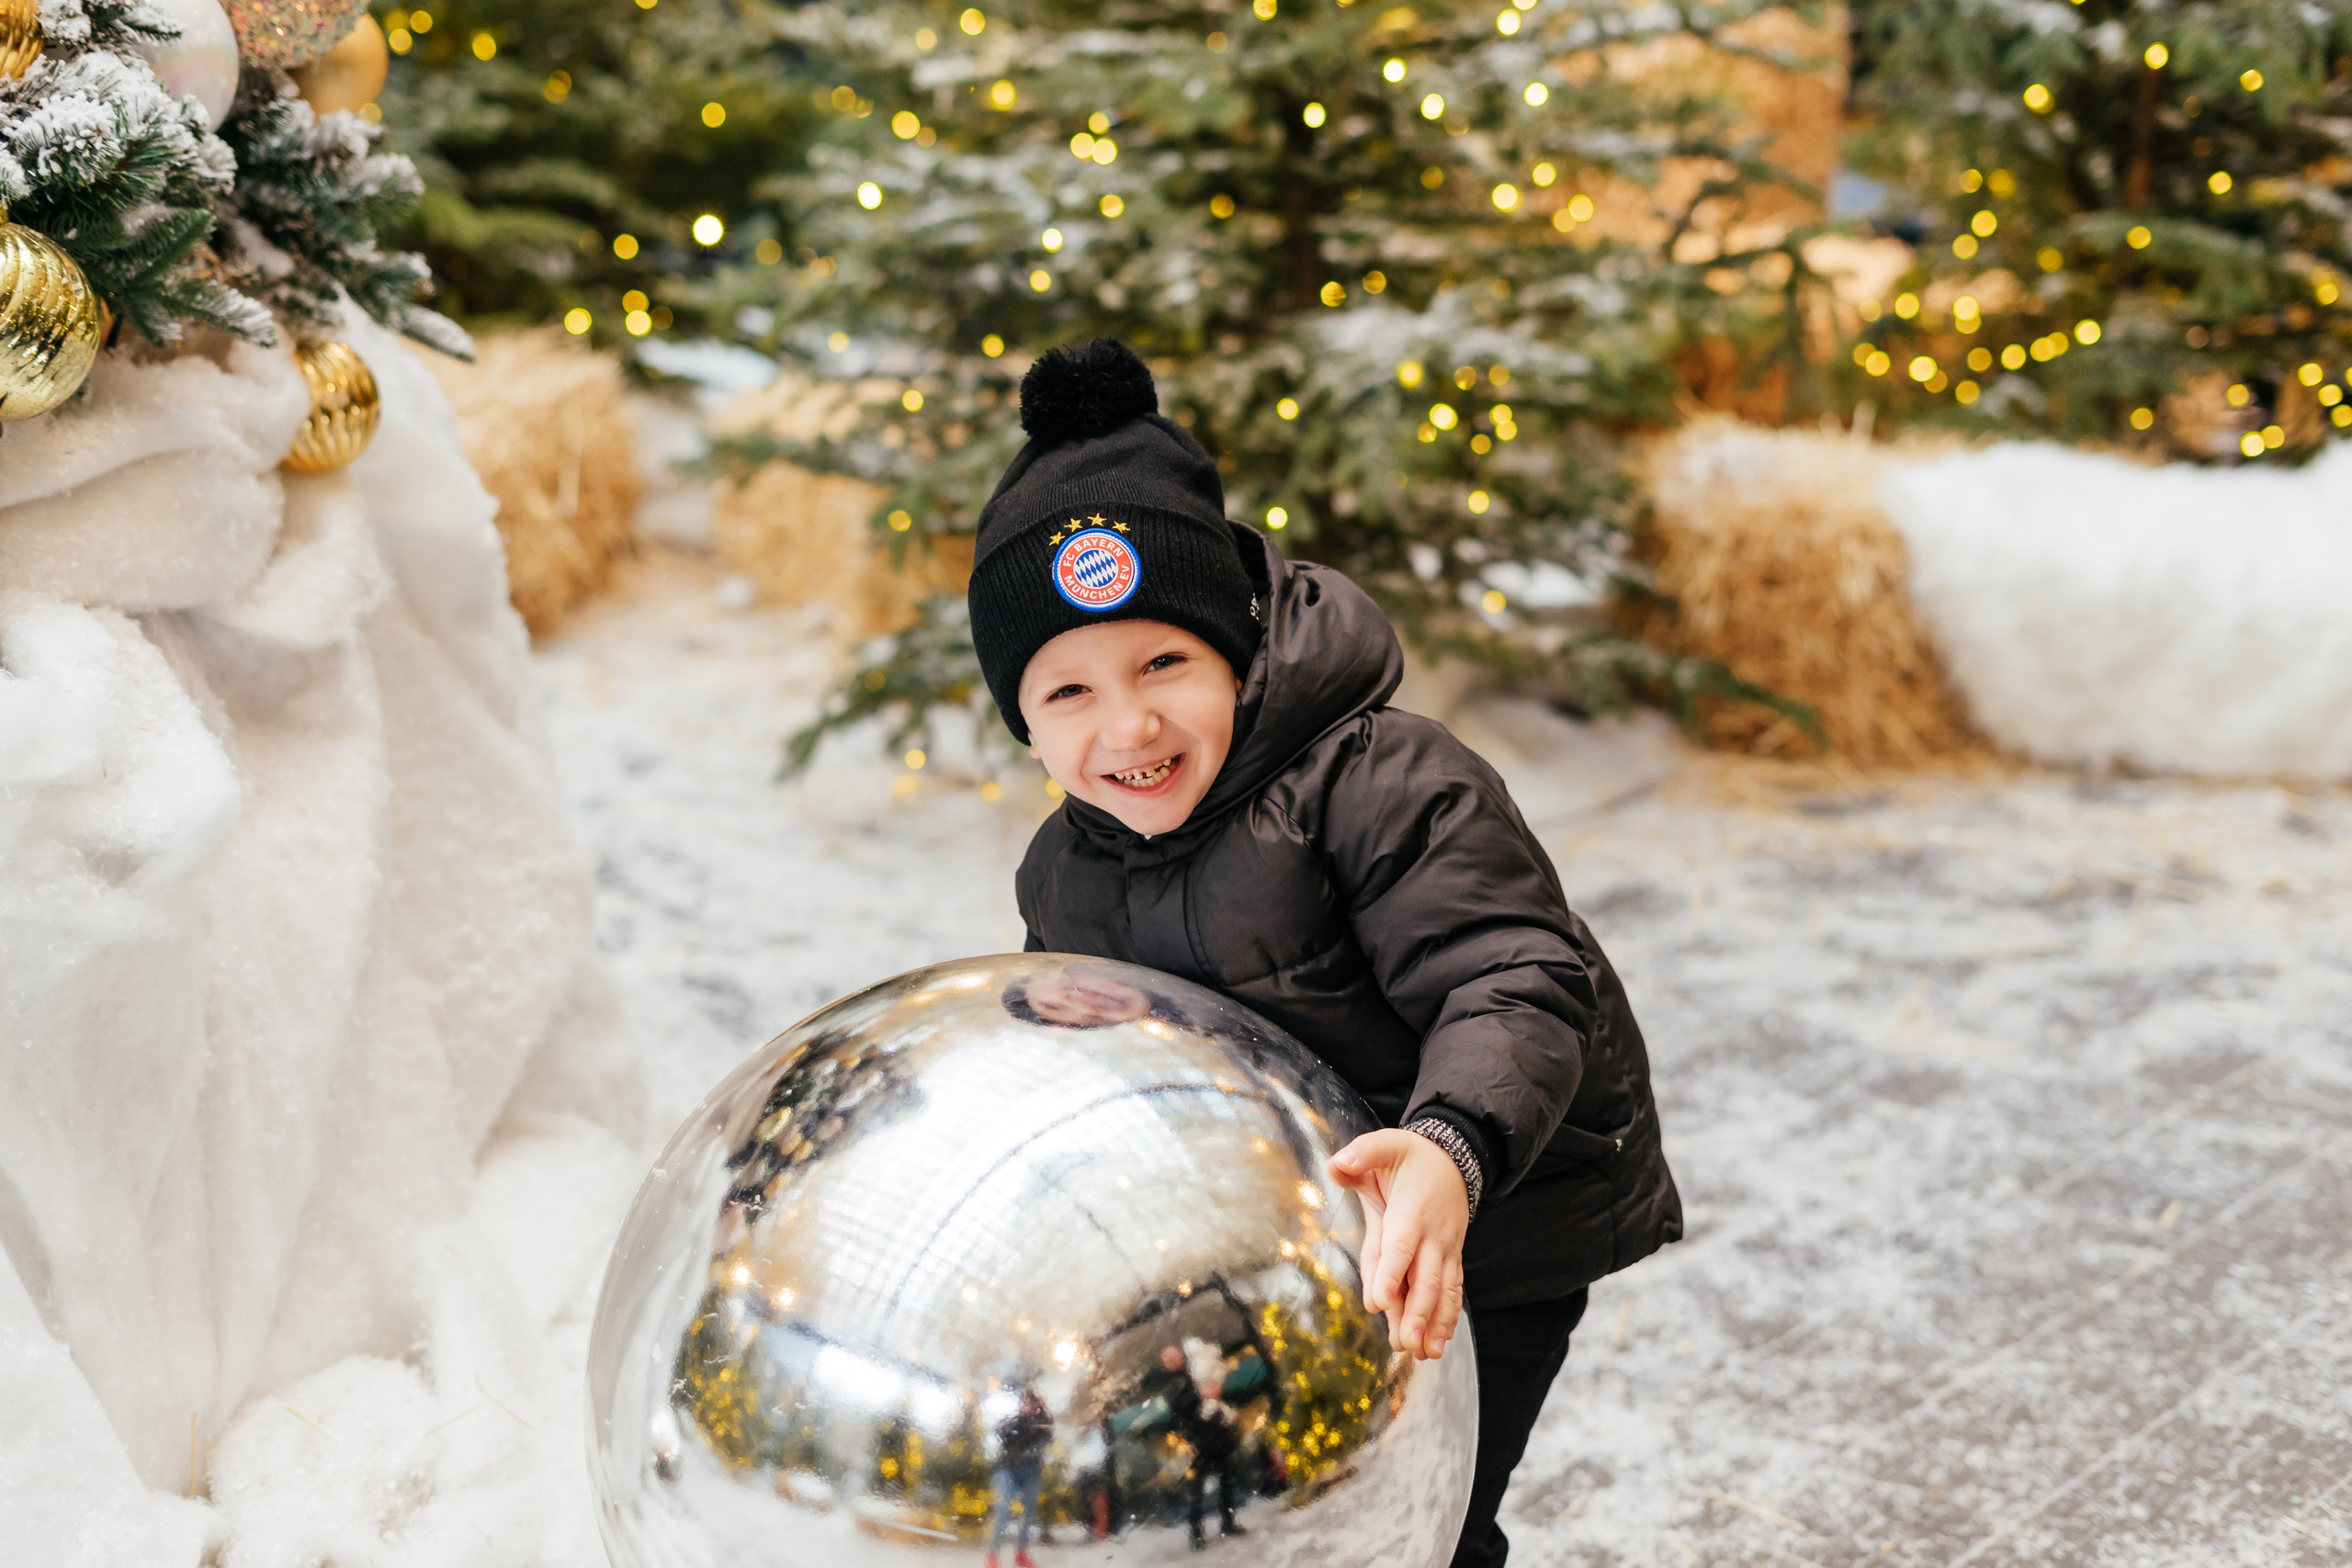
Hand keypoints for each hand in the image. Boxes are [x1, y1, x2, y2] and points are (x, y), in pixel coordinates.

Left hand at [1328, 1129, 1467, 1360]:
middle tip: (1406, 1342)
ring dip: (1435, 1323)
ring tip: (1426, 1353)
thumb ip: (1361, 1154)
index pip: (1399, 1247)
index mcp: (1410, 1212)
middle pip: (1425, 1279)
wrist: (1455, 1157)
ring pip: (1443, 1290)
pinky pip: (1454, 1290)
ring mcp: (1445, 1249)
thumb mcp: (1385, 1144)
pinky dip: (1449, 1316)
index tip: (1380, 1303)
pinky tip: (1440, 1343)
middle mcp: (1431, 1235)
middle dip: (1417, 1313)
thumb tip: (1337, 1165)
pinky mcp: (1451, 1257)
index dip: (1390, 1274)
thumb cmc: (1412, 1156)